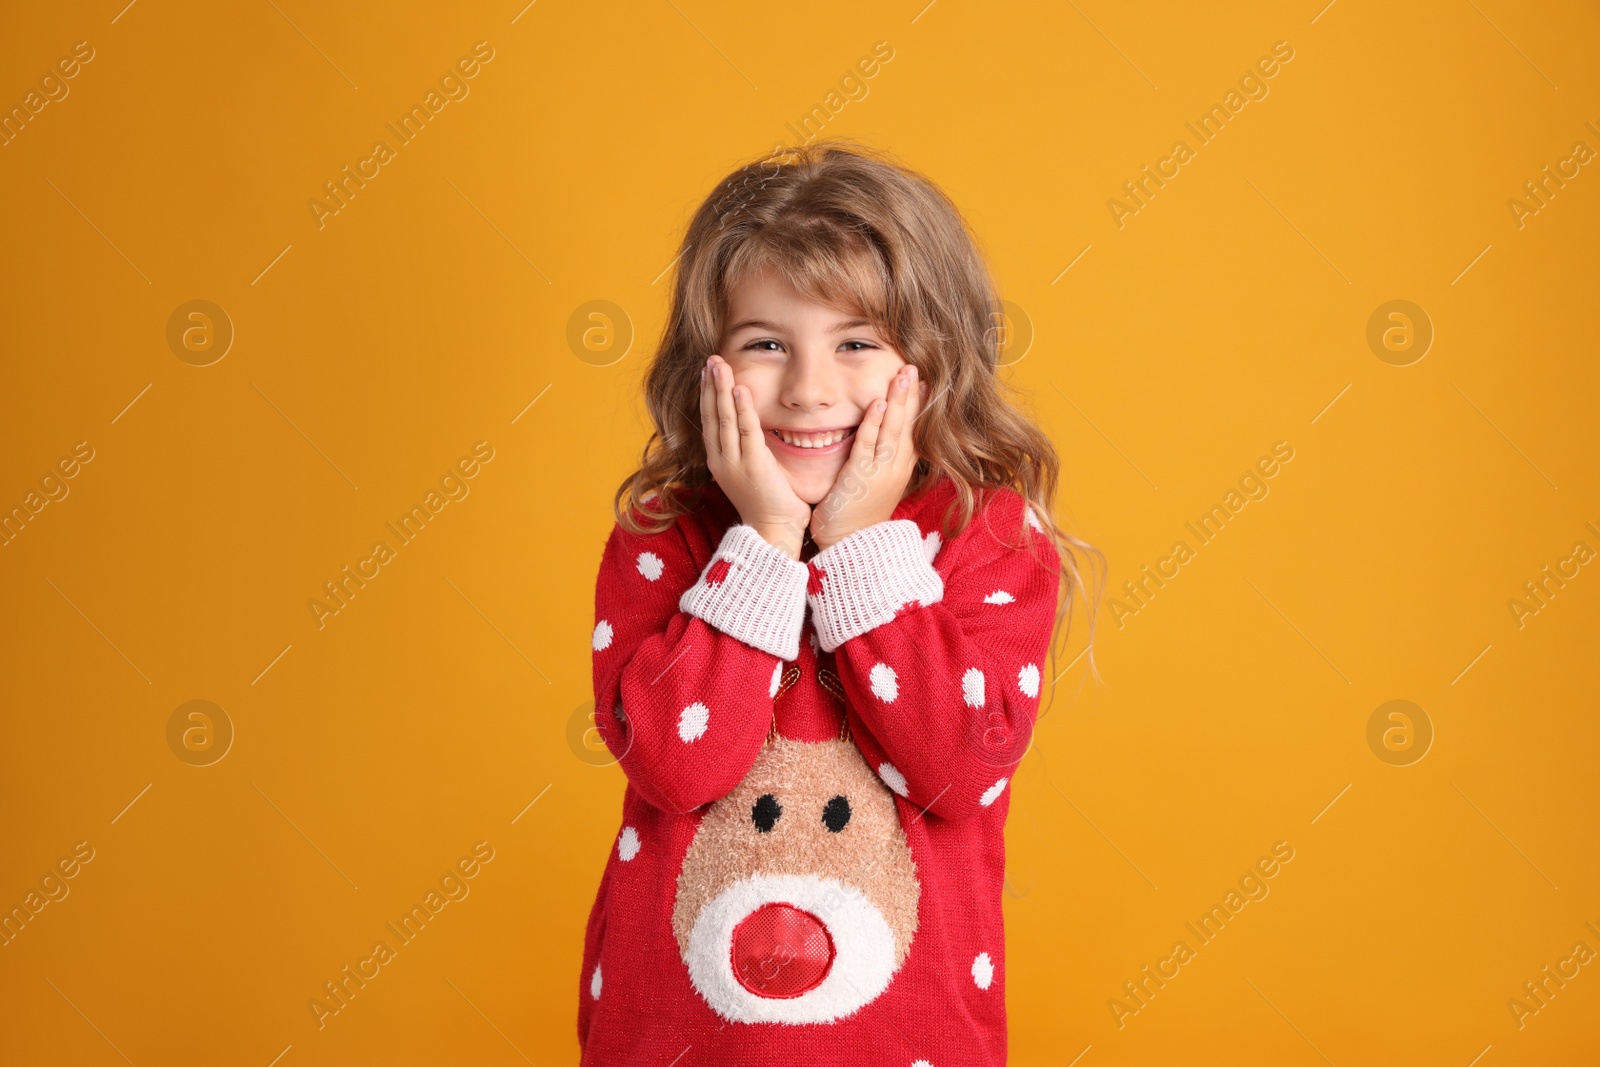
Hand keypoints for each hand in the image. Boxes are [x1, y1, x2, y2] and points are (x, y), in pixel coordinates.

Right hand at [700, 354, 811, 558]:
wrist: (773, 531)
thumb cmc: (768, 503)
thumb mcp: (751, 472)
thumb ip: (748, 450)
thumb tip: (753, 429)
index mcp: (720, 461)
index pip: (709, 421)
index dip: (707, 395)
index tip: (706, 373)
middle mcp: (722, 459)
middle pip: (712, 415)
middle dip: (710, 385)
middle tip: (710, 359)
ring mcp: (735, 462)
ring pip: (725, 418)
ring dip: (720, 388)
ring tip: (718, 364)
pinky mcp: (754, 464)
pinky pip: (746, 430)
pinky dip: (742, 408)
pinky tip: (738, 388)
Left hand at [809, 363, 927, 551]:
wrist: (849, 547)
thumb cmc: (857, 519)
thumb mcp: (875, 487)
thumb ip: (879, 463)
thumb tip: (879, 443)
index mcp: (900, 471)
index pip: (915, 433)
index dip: (920, 408)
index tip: (926, 384)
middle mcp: (895, 470)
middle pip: (909, 426)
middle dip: (913, 396)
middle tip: (916, 368)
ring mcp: (880, 473)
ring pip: (894, 431)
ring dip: (899, 401)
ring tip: (904, 375)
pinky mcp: (860, 477)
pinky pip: (868, 445)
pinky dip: (875, 423)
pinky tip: (879, 403)